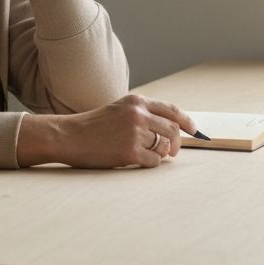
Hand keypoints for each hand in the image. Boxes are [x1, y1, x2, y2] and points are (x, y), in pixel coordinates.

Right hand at [16, 95, 200, 168]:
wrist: (68, 136)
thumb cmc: (93, 126)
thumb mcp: (118, 111)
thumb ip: (143, 115)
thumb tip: (173, 130)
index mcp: (136, 101)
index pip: (171, 110)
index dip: (187, 121)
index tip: (194, 131)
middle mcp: (138, 114)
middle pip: (173, 130)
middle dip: (177, 143)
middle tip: (172, 151)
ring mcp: (135, 133)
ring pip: (164, 147)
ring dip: (160, 154)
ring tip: (145, 154)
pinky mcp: (130, 152)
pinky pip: (154, 161)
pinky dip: (150, 163)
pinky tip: (137, 160)